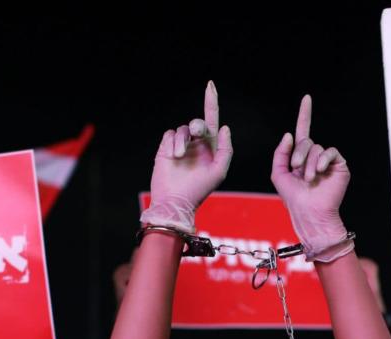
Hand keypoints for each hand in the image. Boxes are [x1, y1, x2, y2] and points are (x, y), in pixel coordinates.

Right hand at [142, 81, 232, 231]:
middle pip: (197, 122)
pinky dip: (172, 143)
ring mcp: (180, 145)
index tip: (210, 85)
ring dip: (183, 141)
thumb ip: (226, 149)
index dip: (211, 102)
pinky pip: (170, 134)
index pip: (212, 120)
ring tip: (179, 157)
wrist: (174, 200)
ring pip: (182, 129)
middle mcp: (195, 144)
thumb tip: (224, 127)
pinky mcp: (165, 147)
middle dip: (198, 125)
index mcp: (210, 147)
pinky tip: (172, 156)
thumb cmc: (199, 189)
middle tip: (196, 132)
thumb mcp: (219, 171)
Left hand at [271, 95, 350, 256]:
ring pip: (316, 148)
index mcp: (302, 157)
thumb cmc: (294, 198)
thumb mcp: (278, 174)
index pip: (303, 131)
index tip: (307, 98)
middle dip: (298, 154)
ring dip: (309, 164)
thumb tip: (290, 134)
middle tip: (297, 170)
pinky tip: (320, 172)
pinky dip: (323, 160)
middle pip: (306, 141)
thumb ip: (280, 153)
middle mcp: (315, 156)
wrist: (310, 212)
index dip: (305, 114)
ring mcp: (328, 161)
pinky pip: (330, 152)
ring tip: (309, 179)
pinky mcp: (340, 165)